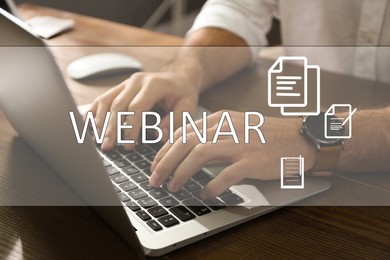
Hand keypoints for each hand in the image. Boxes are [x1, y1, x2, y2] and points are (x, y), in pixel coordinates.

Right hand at [90, 71, 198, 150]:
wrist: (177, 78)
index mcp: (153, 84)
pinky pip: (102, 99)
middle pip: (118, 105)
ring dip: (100, 122)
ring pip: (106, 101)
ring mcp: (125, 83)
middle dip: (112, 128)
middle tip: (107, 147)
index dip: (131, 127)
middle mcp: (136, 81)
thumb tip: (157, 135)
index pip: (137, 107)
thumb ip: (174, 122)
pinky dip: (94, 113)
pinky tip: (90, 127)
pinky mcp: (119, 88)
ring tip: (98, 140)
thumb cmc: (182, 94)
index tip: (128, 145)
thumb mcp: (187, 107)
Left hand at [149, 111, 318, 198]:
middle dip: (165, 162)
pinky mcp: (253, 159)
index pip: (183, 134)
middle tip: (155, 179)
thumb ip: (211, 139)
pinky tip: (205, 193)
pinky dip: (213, 185)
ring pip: (200, 154)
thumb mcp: (235, 129)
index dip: (164, 151)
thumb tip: (186, 155)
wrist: (298, 137)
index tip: (155, 165)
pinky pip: (227, 173)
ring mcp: (240, 142)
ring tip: (172, 187)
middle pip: (186, 142)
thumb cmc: (266, 136)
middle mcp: (226, 127)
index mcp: (219, 120)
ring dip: (182, 172)